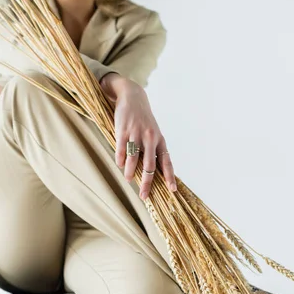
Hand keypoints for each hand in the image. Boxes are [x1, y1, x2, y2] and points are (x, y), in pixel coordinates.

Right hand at [113, 81, 176, 199]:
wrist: (132, 97)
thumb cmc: (143, 119)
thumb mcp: (153, 133)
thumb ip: (153, 150)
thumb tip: (154, 172)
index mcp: (159, 140)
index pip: (166, 162)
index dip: (170, 177)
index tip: (172, 191)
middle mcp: (150, 138)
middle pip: (150, 166)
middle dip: (147, 183)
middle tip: (144, 196)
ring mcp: (136, 134)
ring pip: (134, 160)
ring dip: (131, 173)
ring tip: (129, 180)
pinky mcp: (123, 131)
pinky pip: (122, 150)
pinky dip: (121, 160)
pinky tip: (120, 165)